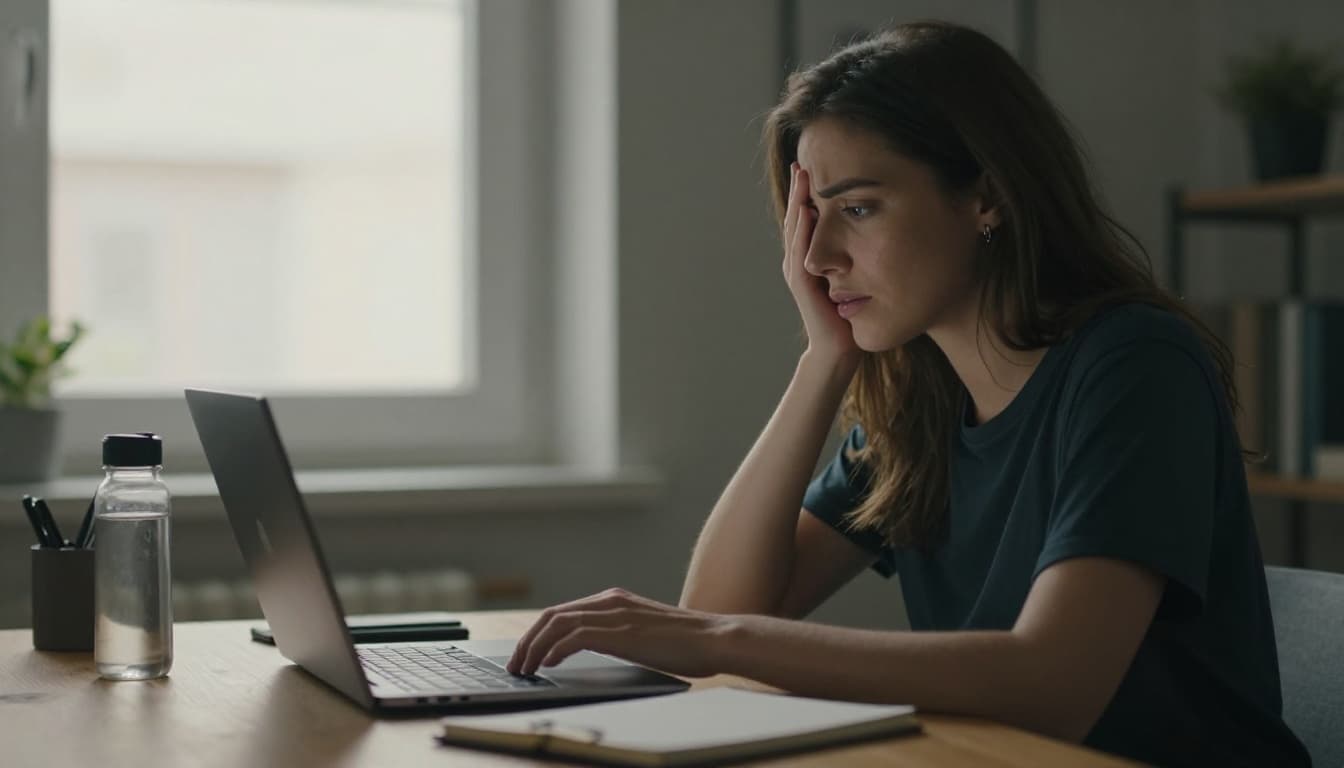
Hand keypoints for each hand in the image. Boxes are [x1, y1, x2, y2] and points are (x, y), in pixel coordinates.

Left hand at [505, 588, 734, 678]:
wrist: (714, 639)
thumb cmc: (686, 643)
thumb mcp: (644, 635)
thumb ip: (619, 635)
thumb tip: (596, 648)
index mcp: (614, 600)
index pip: (563, 612)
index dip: (538, 633)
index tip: (526, 654)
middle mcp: (610, 601)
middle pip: (552, 615)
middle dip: (527, 640)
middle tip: (515, 664)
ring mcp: (615, 614)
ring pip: (557, 624)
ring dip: (534, 647)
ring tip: (523, 669)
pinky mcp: (620, 631)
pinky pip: (574, 637)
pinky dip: (555, 649)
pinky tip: (547, 664)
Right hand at [783, 163, 860, 366]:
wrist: (840, 350)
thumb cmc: (851, 315)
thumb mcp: (859, 276)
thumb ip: (862, 255)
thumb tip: (887, 230)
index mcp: (813, 257)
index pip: (809, 217)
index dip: (810, 192)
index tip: (818, 164)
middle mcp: (800, 260)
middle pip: (798, 216)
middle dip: (800, 188)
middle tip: (803, 159)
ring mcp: (798, 271)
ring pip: (795, 228)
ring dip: (797, 200)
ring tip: (801, 174)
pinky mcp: (802, 283)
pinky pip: (800, 249)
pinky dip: (802, 227)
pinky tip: (807, 208)